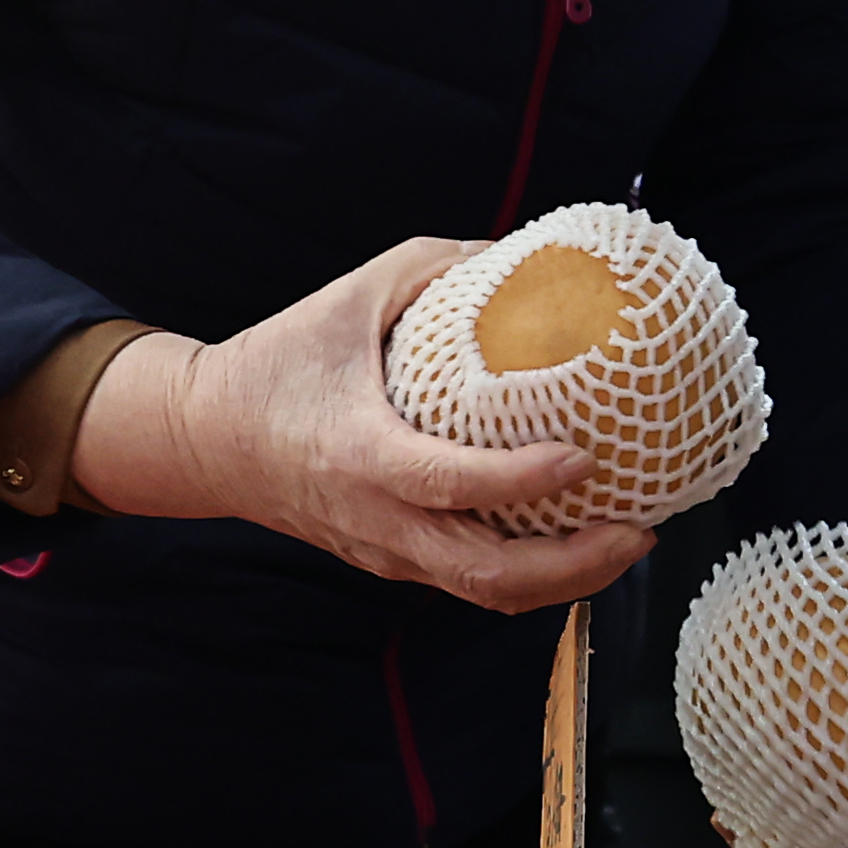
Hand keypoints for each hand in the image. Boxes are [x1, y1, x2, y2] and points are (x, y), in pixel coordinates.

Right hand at [68, 238, 650, 615]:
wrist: (209, 440)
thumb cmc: (279, 361)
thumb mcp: (349, 297)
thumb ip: (433, 271)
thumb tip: (523, 253)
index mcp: (361, 454)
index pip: (451, 485)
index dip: (523, 481)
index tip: (583, 459)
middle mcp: (378, 520)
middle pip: (487, 575)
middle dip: (574, 565)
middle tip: (638, 530)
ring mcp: (388, 553)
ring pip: (487, 594)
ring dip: (566, 582)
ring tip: (626, 541)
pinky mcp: (395, 564)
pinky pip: (473, 584)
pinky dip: (534, 577)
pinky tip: (579, 543)